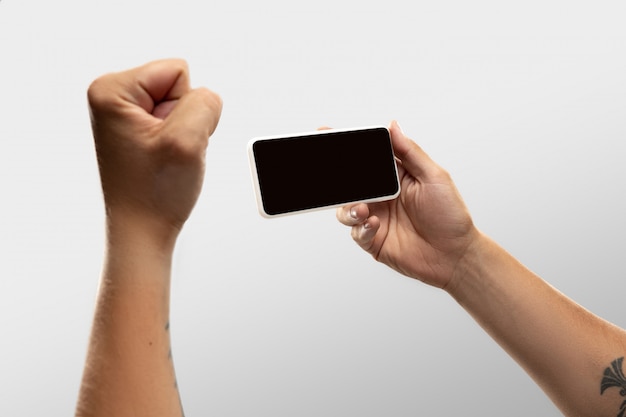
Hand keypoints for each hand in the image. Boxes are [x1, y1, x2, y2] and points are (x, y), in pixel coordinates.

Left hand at [87, 59, 221, 243]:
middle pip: (179, 85)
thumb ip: (205, 102)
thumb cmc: (153, 194)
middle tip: (170, 151)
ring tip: (166, 158)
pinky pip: (177, 121)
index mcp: (112, 90)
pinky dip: (179, 141)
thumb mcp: (187, 140)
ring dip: (184, 133)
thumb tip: (208, 97)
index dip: (187, 108)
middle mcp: (112, 98)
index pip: (178, 71)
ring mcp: (124, 115)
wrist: (143, 231)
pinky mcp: (137, 130)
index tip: (170, 140)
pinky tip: (165, 161)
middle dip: (186, 119)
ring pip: (182, 105)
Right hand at [336, 121, 478, 289]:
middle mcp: (381, 196)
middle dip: (336, 177)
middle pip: (349, 183)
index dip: (346, 146)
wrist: (456, 256)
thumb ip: (410, 152)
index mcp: (394, 176)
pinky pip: (357, 232)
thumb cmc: (451, 216)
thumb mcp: (434, 177)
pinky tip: (373, 224)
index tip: (327, 133)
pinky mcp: (374, 240)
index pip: (366, 157)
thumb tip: (393, 126)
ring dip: (348, 207)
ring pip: (346, 208)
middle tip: (330, 173)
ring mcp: (375, 218)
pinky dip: (361, 227)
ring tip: (361, 208)